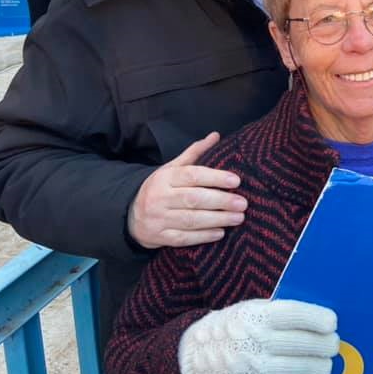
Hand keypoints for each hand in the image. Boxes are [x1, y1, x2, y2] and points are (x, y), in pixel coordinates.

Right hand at [128, 132, 246, 248]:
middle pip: (193, 199)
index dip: (215, 177)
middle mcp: (160, 198)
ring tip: (238, 218)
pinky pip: (183, 238)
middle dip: (221, 201)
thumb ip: (194, 153)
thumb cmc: (160, 187)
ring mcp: (158, 219)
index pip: (192, 175)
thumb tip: (215, 135)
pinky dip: (203, 236)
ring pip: (190, 220)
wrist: (130, 214)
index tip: (236, 181)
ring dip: (217, 220)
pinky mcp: (159, 237)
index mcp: (165, 177)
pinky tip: (220, 233)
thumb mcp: (172, 168)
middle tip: (242, 203)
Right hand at [178, 299, 338, 373]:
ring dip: (321, 365)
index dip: (319, 318)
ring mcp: (257, 369)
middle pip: (308, 344)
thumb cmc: (235, 327)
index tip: (331, 322)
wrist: (197, 356)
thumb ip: (282, 311)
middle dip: (328, 344)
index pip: (297, 315)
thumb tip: (320, 319)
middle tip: (332, 343)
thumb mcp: (251, 309)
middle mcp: (257, 342)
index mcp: (256, 316)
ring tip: (323, 361)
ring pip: (307, 369)